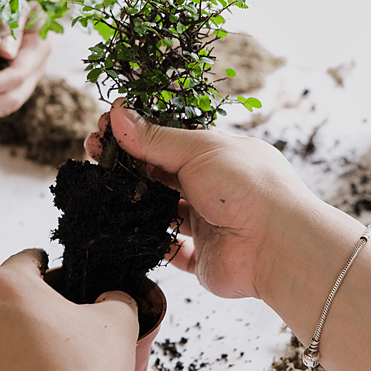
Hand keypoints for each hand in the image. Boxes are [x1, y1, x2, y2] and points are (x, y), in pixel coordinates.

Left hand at [0, 14, 52, 119]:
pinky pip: (2, 106)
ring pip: (8, 107)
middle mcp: (37, 69)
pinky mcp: (17, 84)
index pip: (17, 77)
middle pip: (14, 98)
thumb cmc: (17, 3)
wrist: (24, 9)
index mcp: (40, 50)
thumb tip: (5, 53)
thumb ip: (11, 28)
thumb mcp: (16, 8)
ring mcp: (28, 80)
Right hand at [86, 99, 323, 299]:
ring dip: (132, 200)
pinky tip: (125, 226)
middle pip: (159, 173)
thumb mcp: (199, 149)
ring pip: (159, 209)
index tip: (104, 128)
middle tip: (93, 152)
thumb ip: (155, 138)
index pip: (167, 140)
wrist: (277, 244)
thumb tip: (118, 114)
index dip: (135, 134)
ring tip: (101, 187)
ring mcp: (204, 222)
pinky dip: (150, 241)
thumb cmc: (247, 186)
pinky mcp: (199, 256)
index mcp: (215, 155)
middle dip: (126, 163)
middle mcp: (209, 187)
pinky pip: (168, 249)